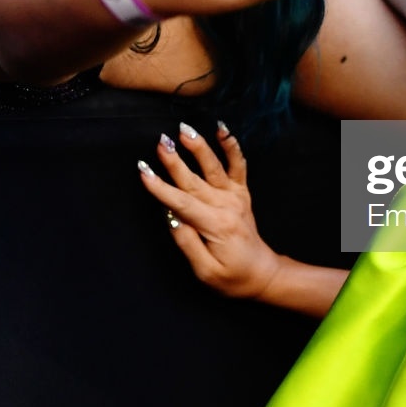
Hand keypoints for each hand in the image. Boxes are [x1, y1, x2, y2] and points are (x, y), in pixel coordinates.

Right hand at [139, 122, 279, 298]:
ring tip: (184, 130)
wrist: (262, 273)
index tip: (143, 171)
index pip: (182, 203)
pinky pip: (238, 165)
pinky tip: (222, 129)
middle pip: (194, 180)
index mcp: (215, 225)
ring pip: (213, 167)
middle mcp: (225, 206)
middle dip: (174, 160)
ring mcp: (235, 197)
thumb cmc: (231, 277)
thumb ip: (187, 243)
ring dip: (198, 147)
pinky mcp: (241, 193)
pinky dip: (232, 146)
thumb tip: (171, 218)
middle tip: (159, 142)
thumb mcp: (205, 271)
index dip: (160, 187)